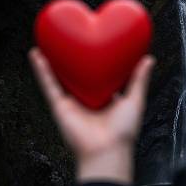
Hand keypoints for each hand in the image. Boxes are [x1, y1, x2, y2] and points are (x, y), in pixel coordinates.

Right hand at [28, 47, 155, 184]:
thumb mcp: (135, 100)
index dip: (97, 57)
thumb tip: (149, 58)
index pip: (99, 72)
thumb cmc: (123, 131)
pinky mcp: (59, 106)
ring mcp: (72, 100)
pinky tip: (36, 54)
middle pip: (77, 71)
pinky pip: (49, 84)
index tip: (96, 39)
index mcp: (104, 96)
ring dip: (53, 57)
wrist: (106, 151)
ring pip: (60, 74)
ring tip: (50, 37)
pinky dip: (41, 69)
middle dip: (73, 55)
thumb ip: (139, 80)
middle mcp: (87, 97)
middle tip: (72, 34)